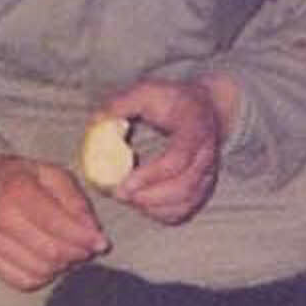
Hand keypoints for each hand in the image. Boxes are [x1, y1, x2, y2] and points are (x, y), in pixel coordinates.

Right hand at [0, 154, 107, 292]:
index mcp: (15, 189)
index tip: (101, 242)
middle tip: (86, 247)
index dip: (82, 237)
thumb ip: (74, 200)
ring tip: (67, 250)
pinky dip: (44, 275)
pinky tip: (48, 259)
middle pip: (50, 251)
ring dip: (61, 265)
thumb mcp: (52, 175)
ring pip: (40, 269)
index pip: (55, 223)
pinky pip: (24, 281)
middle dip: (76, 252)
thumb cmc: (24, 178)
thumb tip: (92, 230)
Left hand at [98, 76, 236, 226]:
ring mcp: (208, 174)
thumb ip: (122, 103)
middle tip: (118, 194)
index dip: (151, 175)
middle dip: (148, 197)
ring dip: (154, 207)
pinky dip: (163, 213)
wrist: (206, 108)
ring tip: (127, 198)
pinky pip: (186, 209)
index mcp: (195, 130)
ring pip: (186, 203)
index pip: (178, 160)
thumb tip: (96, 122)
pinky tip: (142, 204)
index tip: (124, 184)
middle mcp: (207, 155)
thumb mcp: (147, 91)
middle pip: (184, 187)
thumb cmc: (172, 100)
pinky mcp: (204, 187)